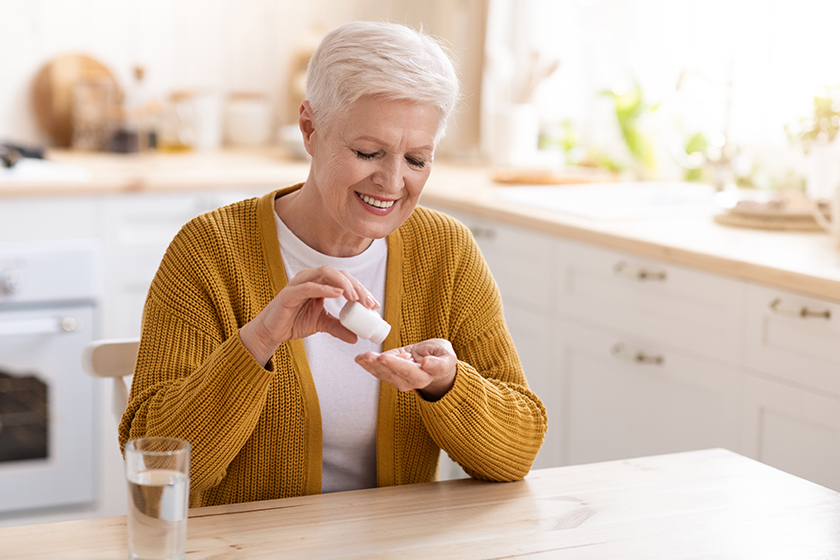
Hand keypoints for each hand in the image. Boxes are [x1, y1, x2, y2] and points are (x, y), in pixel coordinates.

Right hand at [240, 266, 378, 364]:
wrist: (271, 332)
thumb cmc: (294, 322)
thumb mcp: (322, 324)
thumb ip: (339, 327)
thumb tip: (356, 337)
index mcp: (320, 282)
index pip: (345, 279)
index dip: (361, 289)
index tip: (373, 305)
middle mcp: (311, 278)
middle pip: (339, 274)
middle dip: (356, 287)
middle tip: (368, 303)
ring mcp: (299, 283)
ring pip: (325, 274)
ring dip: (344, 284)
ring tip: (355, 298)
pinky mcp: (289, 293)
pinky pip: (308, 287)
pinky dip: (324, 288)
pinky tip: (338, 294)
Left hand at [355, 338, 457, 400]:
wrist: (434, 360)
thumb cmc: (441, 357)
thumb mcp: (448, 357)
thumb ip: (440, 363)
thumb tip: (426, 364)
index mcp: (425, 377)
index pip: (409, 372)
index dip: (397, 364)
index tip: (387, 357)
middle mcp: (410, 381)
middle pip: (392, 374)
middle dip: (379, 364)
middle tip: (368, 356)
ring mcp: (399, 379)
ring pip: (383, 373)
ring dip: (370, 365)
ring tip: (362, 357)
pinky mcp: (390, 373)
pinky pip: (378, 370)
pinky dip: (368, 364)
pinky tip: (361, 358)